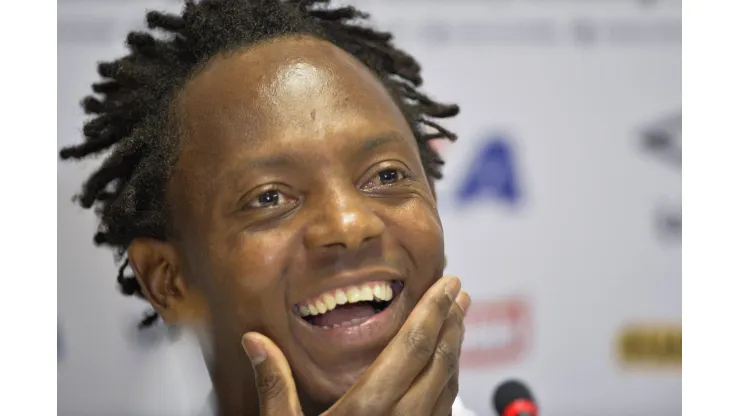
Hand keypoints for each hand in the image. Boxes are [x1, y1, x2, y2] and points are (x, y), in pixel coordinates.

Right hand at [241, 276, 470, 415]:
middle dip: (452, 323)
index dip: (434, 312)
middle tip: (459, 292)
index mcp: (367, 410)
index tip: (448, 286)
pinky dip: (450, 381)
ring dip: (455, 349)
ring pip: (448, 385)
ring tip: (457, 321)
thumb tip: (255, 341)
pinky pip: (445, 411)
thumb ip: (274, 386)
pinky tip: (446, 369)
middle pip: (437, 361)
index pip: (411, 347)